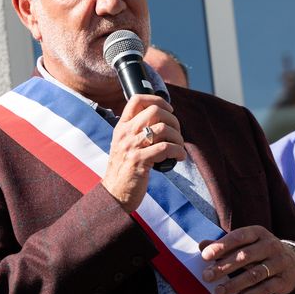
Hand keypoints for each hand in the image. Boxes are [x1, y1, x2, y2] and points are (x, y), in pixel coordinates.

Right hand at [101, 94, 185, 211]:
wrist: (115, 193)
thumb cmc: (125, 170)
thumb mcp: (125, 145)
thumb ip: (137, 132)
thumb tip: (162, 121)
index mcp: (122, 127)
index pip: (137, 99)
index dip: (158, 99)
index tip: (169, 110)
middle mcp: (125, 133)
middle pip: (154, 110)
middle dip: (173, 120)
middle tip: (177, 132)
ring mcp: (131, 146)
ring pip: (163, 129)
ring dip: (178, 138)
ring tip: (179, 147)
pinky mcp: (139, 161)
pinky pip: (165, 148)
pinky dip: (178, 151)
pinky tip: (179, 157)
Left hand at [199, 226, 294, 293]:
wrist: (292, 263)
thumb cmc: (259, 250)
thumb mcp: (245, 243)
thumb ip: (224, 244)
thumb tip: (202, 245)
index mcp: (258, 232)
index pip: (238, 237)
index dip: (221, 246)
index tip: (205, 256)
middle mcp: (270, 245)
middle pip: (245, 256)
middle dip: (224, 267)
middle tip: (207, 276)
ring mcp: (279, 262)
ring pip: (255, 274)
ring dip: (235, 283)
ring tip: (219, 291)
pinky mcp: (284, 280)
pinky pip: (266, 288)